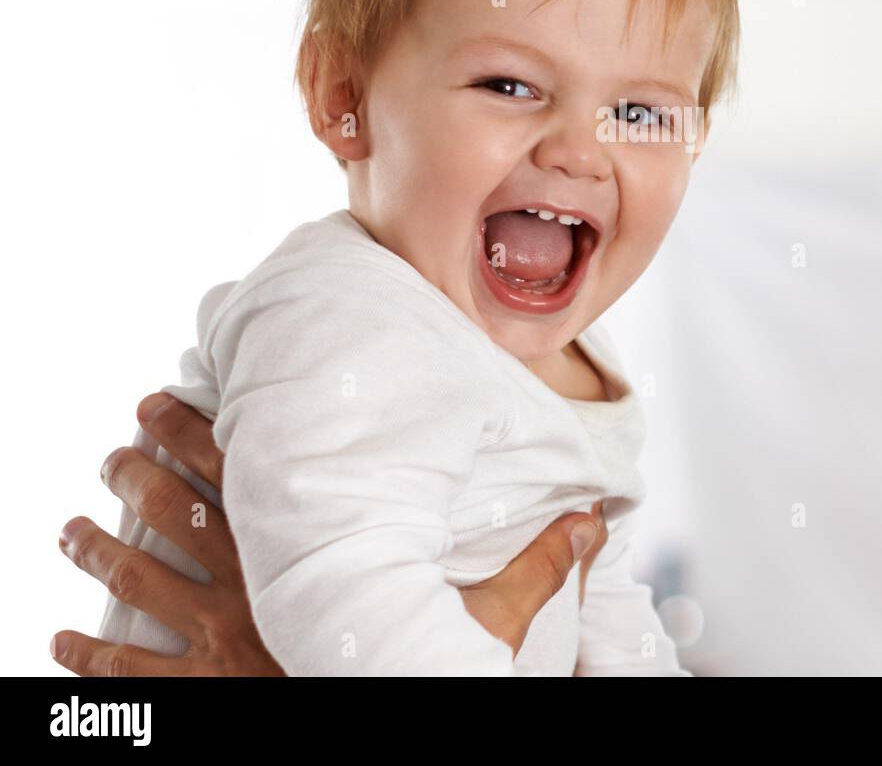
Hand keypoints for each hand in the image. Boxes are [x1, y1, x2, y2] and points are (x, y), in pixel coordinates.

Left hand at [51, 392, 609, 673]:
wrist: (366, 719)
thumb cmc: (413, 679)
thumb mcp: (485, 629)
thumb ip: (535, 570)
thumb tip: (593, 520)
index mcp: (313, 556)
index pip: (250, 475)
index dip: (204, 431)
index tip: (175, 393)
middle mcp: (251, 589)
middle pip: (180, 512)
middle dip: (145, 465)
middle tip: (121, 431)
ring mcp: (215, 644)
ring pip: (140, 579)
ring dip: (104, 542)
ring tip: (74, 514)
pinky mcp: (200, 694)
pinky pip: (129, 674)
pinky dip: (90, 655)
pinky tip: (58, 644)